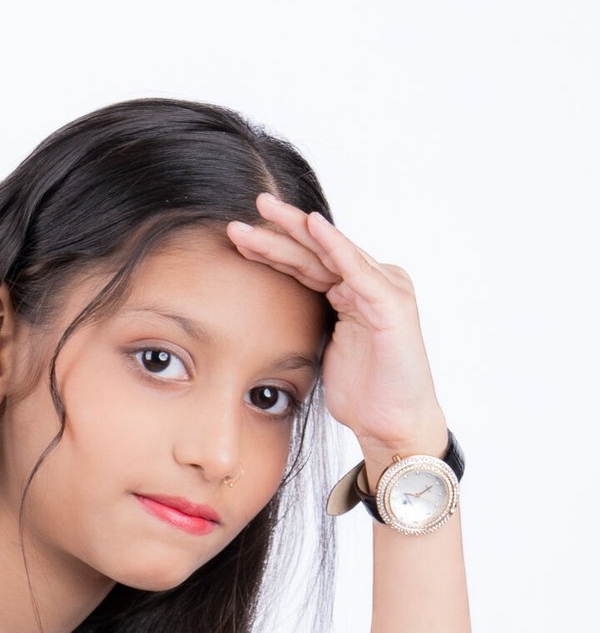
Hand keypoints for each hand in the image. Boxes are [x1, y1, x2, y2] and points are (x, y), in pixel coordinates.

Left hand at [225, 192, 448, 458]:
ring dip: (296, 230)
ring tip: (264, 211)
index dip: (273, 249)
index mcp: (351, 293)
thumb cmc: (364, 395)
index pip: (306, 264)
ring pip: (331, 252)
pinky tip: (313, 226)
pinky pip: (356, 268)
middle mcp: (369, 283)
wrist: (394, 426)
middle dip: (280, 228)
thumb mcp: (323, 352)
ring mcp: (382, 289)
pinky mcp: (390, 304)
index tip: (238, 236)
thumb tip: (267, 323)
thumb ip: (308, 325)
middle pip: (316, 250)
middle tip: (250, 206)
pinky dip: (334, 246)